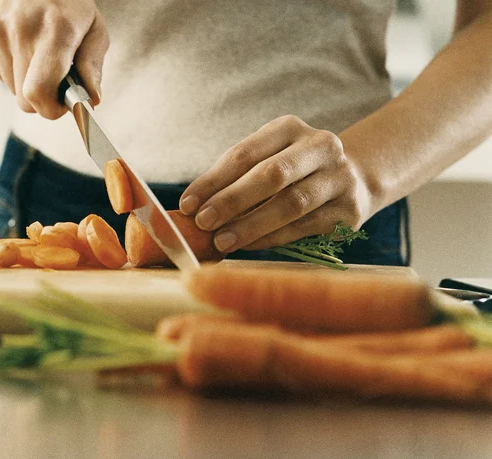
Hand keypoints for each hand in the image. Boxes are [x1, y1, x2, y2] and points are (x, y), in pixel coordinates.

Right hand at [0, 0, 109, 118]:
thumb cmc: (67, 2)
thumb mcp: (93, 27)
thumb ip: (92, 66)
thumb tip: (89, 100)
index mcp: (55, 29)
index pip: (38, 93)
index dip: (50, 109)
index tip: (60, 105)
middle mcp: (20, 28)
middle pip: (24, 98)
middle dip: (41, 97)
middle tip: (54, 77)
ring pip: (10, 87)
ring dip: (24, 80)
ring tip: (35, 51)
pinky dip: (9, 66)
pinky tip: (18, 43)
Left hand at [180, 115, 374, 252]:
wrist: (356, 179)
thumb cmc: (292, 171)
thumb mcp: (267, 159)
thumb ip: (234, 177)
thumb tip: (193, 208)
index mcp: (290, 128)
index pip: (244, 154)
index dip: (212, 181)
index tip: (186, 204)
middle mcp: (320, 147)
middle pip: (271, 175)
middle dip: (232, 201)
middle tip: (203, 222)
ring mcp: (339, 178)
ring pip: (291, 204)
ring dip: (251, 225)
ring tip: (222, 240)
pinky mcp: (349, 211)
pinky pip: (303, 227)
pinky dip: (271, 238)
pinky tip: (248, 246)